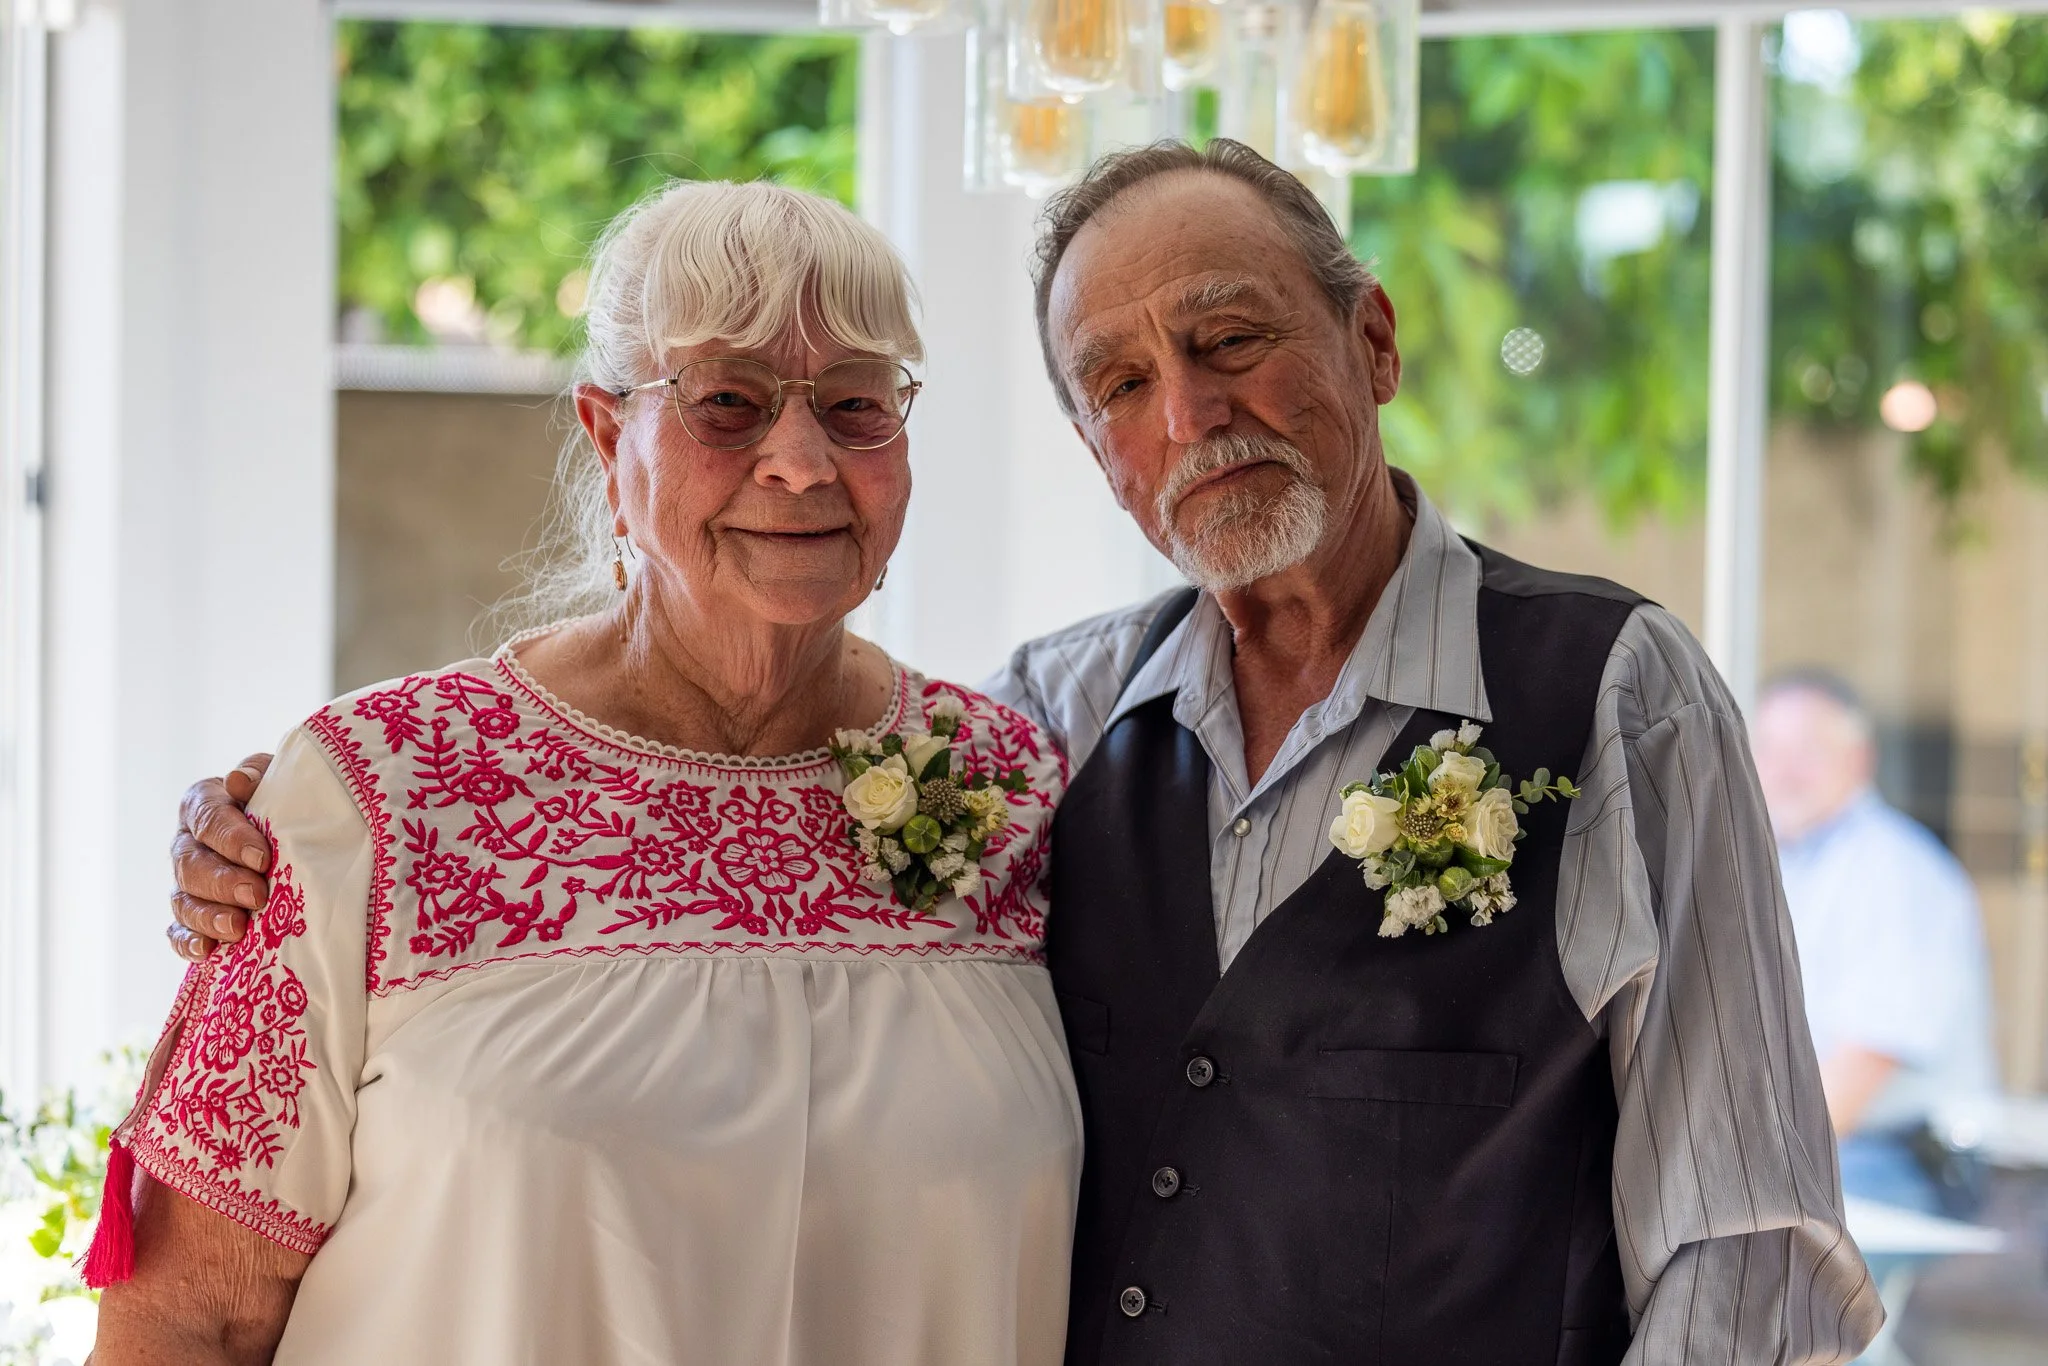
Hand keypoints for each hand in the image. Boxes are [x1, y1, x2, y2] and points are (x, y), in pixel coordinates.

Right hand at [168, 755, 273, 962]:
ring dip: (209, 916)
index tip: (262, 857)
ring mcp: (186, 882)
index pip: (206, 815)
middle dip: (222, 881)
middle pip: (190, 863)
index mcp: (204, 803)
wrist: (300, 834)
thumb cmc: (289, 802)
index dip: (230, 837)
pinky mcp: (191, 916)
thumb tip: (237, 780)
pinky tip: (208, 951)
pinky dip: (189, 943)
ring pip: (183, 900)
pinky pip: (179, 933)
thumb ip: (261, 775)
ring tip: (239, 928)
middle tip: (257, 895)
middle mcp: (189, 843)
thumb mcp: (280, 781)